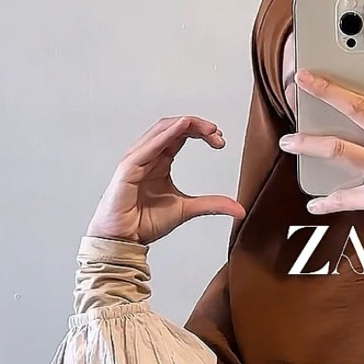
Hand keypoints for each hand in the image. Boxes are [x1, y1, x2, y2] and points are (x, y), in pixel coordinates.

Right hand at [86, 115, 245, 244]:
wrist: (124, 238)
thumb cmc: (146, 222)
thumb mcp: (188, 210)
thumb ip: (212, 205)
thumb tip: (239, 209)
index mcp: (160, 160)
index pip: (181, 135)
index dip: (201, 133)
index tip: (220, 141)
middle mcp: (149, 155)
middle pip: (173, 127)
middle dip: (197, 126)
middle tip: (217, 134)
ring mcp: (137, 159)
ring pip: (162, 130)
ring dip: (186, 125)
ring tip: (207, 129)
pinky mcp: (129, 168)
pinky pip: (149, 146)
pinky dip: (166, 134)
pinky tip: (182, 128)